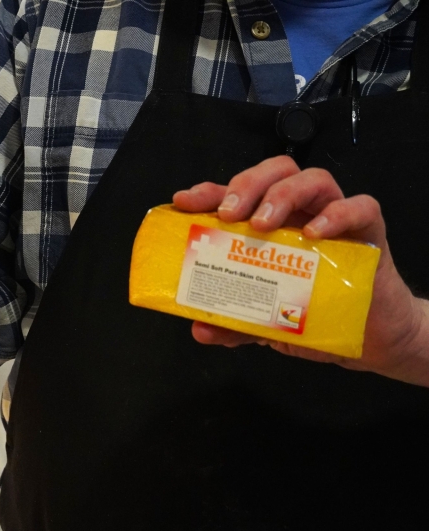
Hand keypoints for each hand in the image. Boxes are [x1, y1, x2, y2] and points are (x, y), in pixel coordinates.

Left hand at [172, 155, 428, 385]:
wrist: (365, 335)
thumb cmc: (310, 314)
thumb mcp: (261, 323)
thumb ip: (231, 324)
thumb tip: (199, 329)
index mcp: (267, 224)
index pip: (235, 195)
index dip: (208, 192)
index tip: (184, 202)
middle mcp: (298, 212)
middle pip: (274, 173)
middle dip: (246, 185)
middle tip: (229, 215)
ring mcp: (334, 217)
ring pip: (312, 179)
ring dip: (283, 195)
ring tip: (262, 224)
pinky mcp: (367, 231)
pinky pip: (360, 207)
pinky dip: (337, 214)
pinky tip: (314, 233)